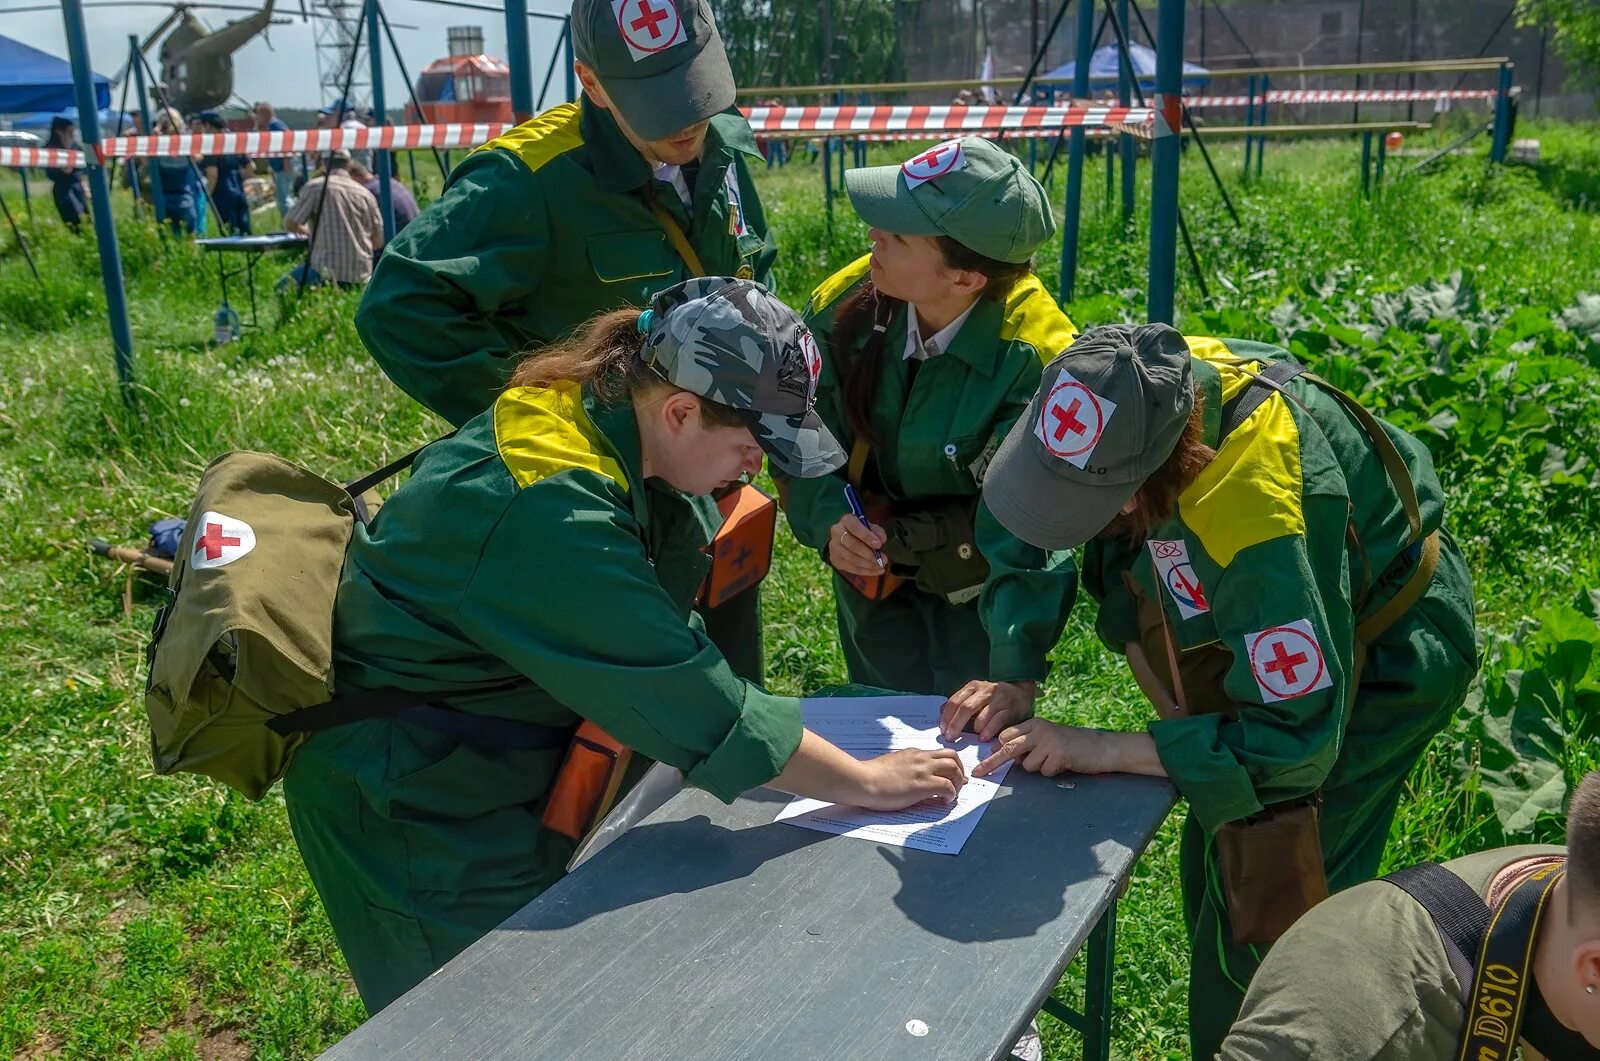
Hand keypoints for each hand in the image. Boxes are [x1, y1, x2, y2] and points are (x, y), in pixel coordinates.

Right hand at [826, 513, 886, 578]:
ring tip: (881, 567)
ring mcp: (834, 547)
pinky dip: (864, 571)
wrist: (845, 537)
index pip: (854, 527)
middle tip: (883, 560)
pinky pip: (850, 568)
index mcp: (846, 520)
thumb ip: (877, 532)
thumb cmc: (861, 531)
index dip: (867, 536)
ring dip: (868, 565)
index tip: (879, 545)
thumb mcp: (871, 527)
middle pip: (852, 545)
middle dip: (869, 554)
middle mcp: (836, 532)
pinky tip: (875, 571)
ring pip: (851, 559)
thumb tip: (881, 540)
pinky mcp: (835, 560)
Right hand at [854, 748, 966, 809]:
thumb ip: (905, 766)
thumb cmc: (870, 776)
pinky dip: (951, 795)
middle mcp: (921, 758)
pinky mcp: (923, 784)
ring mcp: (923, 770)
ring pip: (954, 768)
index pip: (938, 754)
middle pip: (952, 756)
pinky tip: (945, 801)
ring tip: (953, 793)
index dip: (949, 765)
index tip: (951, 776)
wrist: (863, 780)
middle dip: (959, 769)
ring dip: (958, 781)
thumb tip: (912, 777)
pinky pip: (948, 787)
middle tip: (958, 783)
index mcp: (913, 753)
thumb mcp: (892, 765)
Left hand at [940, 679, 1036, 740]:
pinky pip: (997, 722)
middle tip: (950, 738)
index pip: (955, 701)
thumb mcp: (975, 696)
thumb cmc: (993, 698)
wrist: (1020, 693)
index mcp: (973, 686)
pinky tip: (984, 738)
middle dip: (956, 725)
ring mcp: (999, 699)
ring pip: (982, 716)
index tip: (942, 730)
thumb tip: (941, 712)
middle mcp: (985, 690)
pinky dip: (988, 731)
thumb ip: (960, 703)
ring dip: (974, 729)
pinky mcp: (1010, 708)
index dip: (947, 717)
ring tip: (973, 737)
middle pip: (966, 708)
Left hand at [974, 721, 1162, 778]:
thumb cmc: (1071, 745)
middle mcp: (1039, 729)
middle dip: (992, 762)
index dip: (996, 750)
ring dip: (1038, 768)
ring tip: (1054, 761)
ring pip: (1027, 764)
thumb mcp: (1046, 739)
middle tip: (979, 773)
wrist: (1100, 747)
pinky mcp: (1059, 753)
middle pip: (1008, 747)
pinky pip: (1044, 771)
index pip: (1006, 736)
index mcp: (1034, 723)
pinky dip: (1052, 772)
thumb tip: (1006, 757)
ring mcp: (1049, 741)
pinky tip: (1064, 764)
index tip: (982, 763)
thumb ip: (1028, 744)